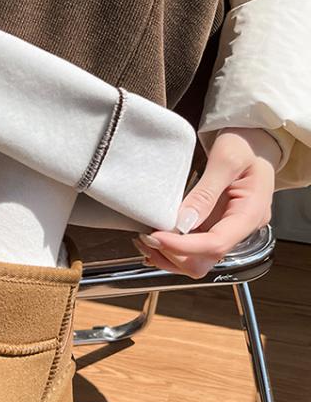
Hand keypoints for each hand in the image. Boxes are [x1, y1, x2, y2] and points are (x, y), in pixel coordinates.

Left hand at [137, 130, 278, 279]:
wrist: (256, 140)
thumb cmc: (246, 143)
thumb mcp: (227, 159)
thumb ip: (206, 192)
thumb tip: (184, 223)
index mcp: (251, 214)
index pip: (216, 244)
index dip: (183, 247)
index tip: (155, 236)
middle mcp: (242, 229)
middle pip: (206, 260)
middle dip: (173, 255)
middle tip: (146, 237)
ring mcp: (228, 230)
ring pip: (198, 261)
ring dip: (170, 256)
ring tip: (146, 239)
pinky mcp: (216, 227)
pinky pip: (195, 249)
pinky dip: (173, 249)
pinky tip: (157, 238)